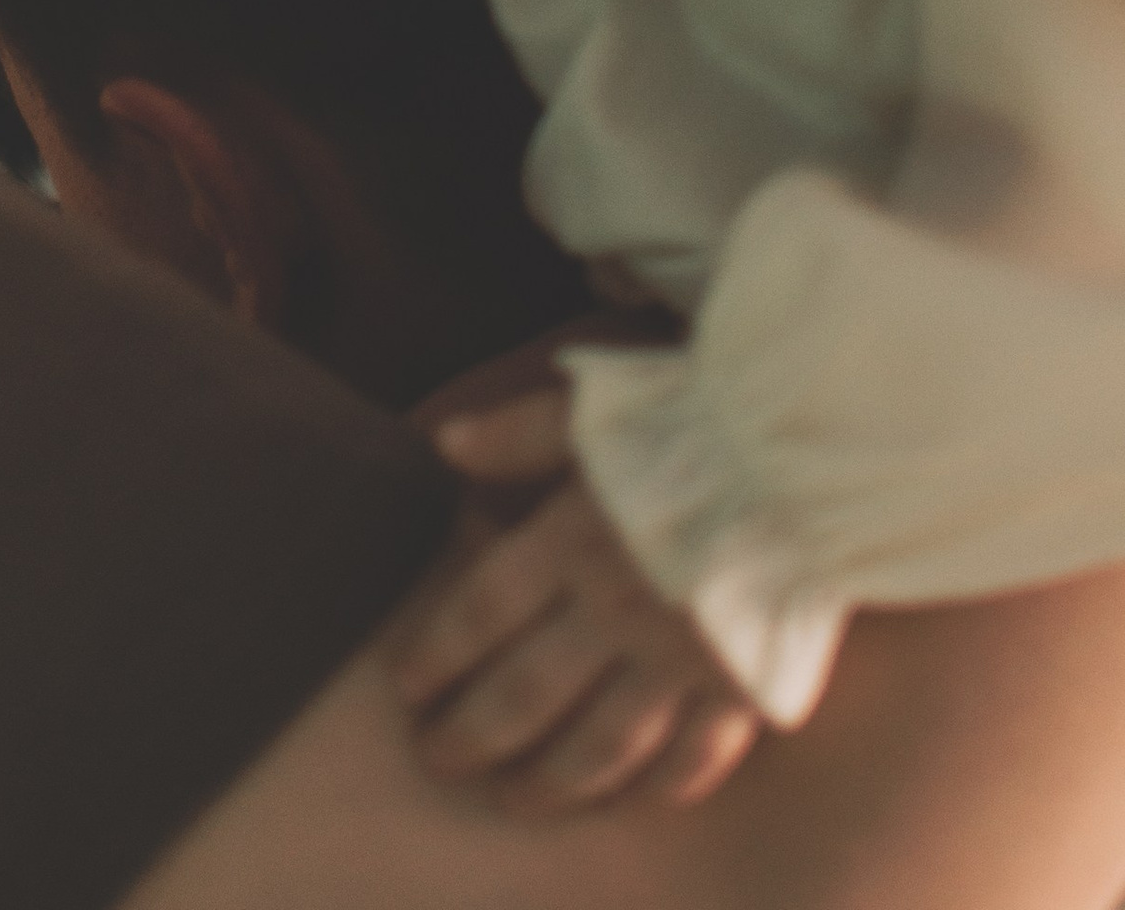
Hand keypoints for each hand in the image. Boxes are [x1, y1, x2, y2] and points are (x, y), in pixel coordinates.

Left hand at [391, 390, 763, 812]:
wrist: (808, 458)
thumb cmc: (693, 423)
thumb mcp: (594, 410)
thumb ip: (517, 433)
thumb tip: (443, 441)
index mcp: (569, 543)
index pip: (480, 613)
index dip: (436, 655)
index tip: (406, 688)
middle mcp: (613, 614)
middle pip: (525, 694)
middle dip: (471, 735)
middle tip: (436, 761)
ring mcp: (677, 661)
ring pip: (598, 745)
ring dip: (547, 781)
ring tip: (510, 799)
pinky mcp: (739, 688)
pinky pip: (692, 759)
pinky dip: (657, 788)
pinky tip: (626, 802)